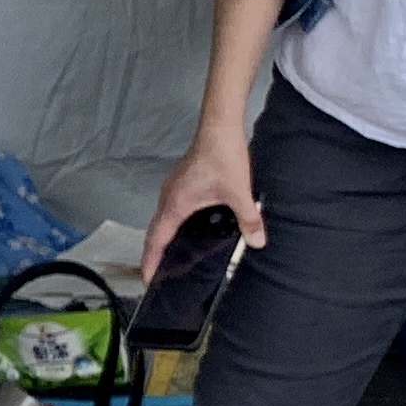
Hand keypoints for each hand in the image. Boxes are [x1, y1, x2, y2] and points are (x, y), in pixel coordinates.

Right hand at [143, 123, 262, 278]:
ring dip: (162, 236)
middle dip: (154, 253)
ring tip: (169, 252)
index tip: (148, 278)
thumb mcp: (239, 193)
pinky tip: (186, 224)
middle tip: (157, 272)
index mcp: (175, 205)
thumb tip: (257, 241)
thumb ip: (248, 220)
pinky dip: (171, 222)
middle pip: (154, 232)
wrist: (219, 127)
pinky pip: (169, 208)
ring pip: (161, 219)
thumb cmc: (222, 156)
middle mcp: (168, 197)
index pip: (156, 240)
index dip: (151, 262)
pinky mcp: (179, 181)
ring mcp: (172, 188)